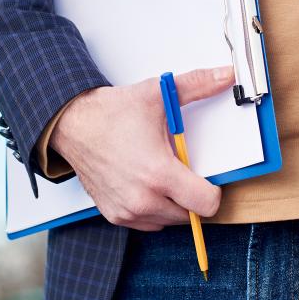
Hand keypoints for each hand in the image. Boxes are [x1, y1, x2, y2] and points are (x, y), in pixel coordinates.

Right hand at [51, 66, 233, 230]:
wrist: (73, 125)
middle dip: (192, 195)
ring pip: (170, 221)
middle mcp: (143, 199)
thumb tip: (225, 76)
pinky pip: (149, 223)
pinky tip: (146, 185)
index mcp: (159, 174)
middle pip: (191, 215)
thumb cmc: (110, 113)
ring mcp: (128, 211)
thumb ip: (198, 85)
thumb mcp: (158, 95)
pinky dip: (154, 209)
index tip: (207, 178)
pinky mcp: (115, 215)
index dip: (214, 190)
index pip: (207, 204)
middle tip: (180, 169)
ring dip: (173, 204)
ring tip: (161, 175)